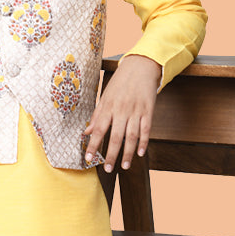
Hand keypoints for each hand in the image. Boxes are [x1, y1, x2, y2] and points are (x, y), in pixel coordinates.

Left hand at [84, 54, 161, 171]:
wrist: (141, 67)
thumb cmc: (120, 83)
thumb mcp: (105, 97)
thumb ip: (97, 116)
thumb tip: (86, 132)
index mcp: (108, 106)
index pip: (99, 129)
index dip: (93, 145)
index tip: (89, 158)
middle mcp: (121, 110)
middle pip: (115, 136)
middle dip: (111, 154)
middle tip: (108, 169)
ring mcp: (136, 111)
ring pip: (132, 136)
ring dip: (128, 152)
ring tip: (125, 166)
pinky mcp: (148, 110)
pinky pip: (146, 129)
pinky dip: (144, 142)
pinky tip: (141, 153)